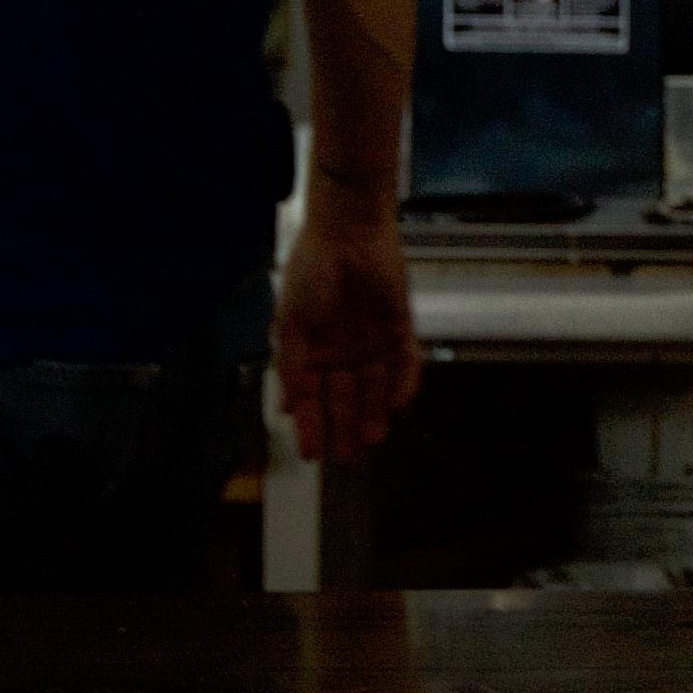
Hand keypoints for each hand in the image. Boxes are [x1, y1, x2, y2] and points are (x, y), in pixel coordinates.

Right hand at [275, 209, 422, 465]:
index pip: (312, 399)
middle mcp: (342, 351)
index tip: (311, 454)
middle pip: (346, 399)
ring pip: (375, 387)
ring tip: (372, 442)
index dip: (311, 427)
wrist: (347, 233)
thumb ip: (291, 367)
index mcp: (312, 350)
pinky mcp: (399, 326)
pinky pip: (405, 361)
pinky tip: (398, 406)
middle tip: (349, 460)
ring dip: (374, 414)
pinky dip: (403, 383)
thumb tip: (287, 408)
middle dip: (347, 429)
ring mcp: (371, 340)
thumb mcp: (291, 324)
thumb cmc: (311, 273)